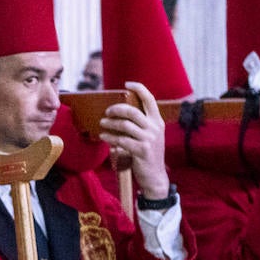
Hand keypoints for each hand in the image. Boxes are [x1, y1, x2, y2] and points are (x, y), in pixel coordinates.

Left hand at [99, 82, 169, 199]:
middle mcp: (155, 128)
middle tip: (107, 112)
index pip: (150, 100)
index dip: (139, 89)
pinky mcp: (142, 150)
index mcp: (158, 121)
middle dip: (116, 109)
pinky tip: (103, 137)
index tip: (127, 84)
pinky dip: (110, 137)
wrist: (154, 176)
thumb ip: (140, 124)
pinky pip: (121, 140)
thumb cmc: (147, 153)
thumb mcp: (149, 136)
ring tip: (102, 124)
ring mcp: (149, 139)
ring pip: (125, 125)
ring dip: (110, 124)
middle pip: (132, 111)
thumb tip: (120, 112)